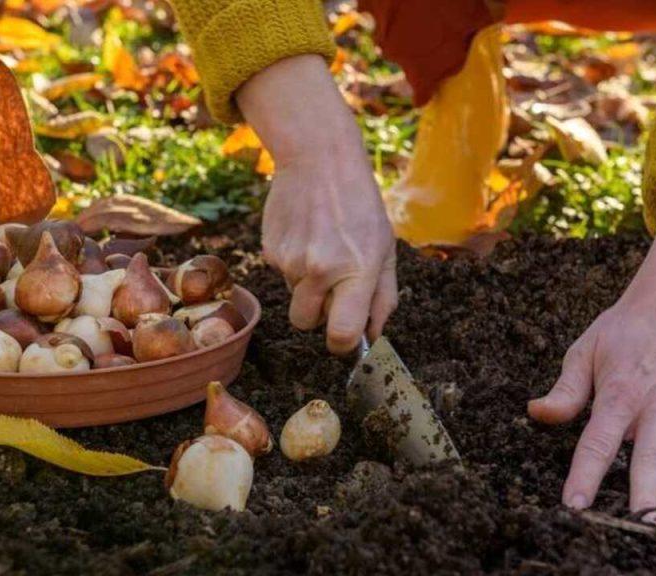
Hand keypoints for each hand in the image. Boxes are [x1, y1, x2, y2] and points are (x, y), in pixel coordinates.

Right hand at [237, 55, 396, 353]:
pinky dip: (293, 264)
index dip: (342, 343)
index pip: (341, 335)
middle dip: (318, 315)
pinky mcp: (270, 250)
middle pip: (306, 324)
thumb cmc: (360, 205)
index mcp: (357, 271)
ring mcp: (291, 261)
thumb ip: (383, 297)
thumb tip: (372, 337)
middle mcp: (320, 270)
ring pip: (294, 298)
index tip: (346, 336)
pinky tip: (306, 235)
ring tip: (321, 247)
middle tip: (333, 286)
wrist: (319, 160)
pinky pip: (282, 275)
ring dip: (307, 285)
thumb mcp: (385, 248)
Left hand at [529, 182, 655, 515]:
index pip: (598, 443)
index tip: (575, 505)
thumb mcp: (586, 351)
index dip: (584, 475)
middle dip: (648, 496)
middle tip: (643, 526)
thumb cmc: (625, 330)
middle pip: (651, 461)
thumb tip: (535, 412)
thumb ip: (565, 390)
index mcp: (620, 396)